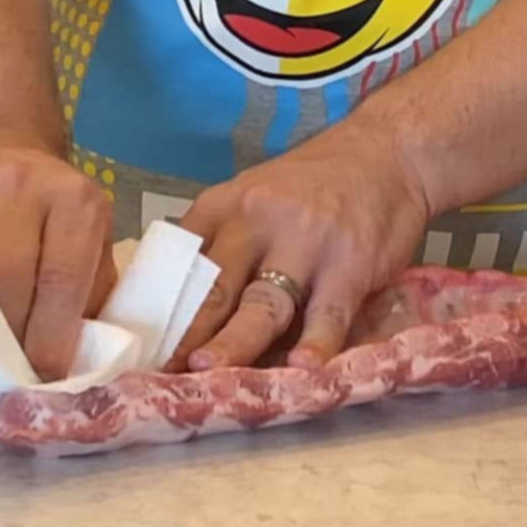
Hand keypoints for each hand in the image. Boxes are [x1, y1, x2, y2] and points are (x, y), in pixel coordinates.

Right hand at [0, 134, 116, 380]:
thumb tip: (88, 356)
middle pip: (8, 282)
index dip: (52, 337)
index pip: (62, 281)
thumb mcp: (87, 236)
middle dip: (10, 338)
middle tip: (11, 373)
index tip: (47, 376)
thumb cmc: (49, 209)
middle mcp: (23, 190)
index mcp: (76, 202)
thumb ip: (93, 289)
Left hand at [173, 118, 431, 370]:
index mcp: (222, 208)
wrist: (388, 153)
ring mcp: (305, 245)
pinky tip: (301, 369)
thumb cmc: (315, 185)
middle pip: (213, 289)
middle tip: (157, 373)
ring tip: (208, 372)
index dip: (155, 311)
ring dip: (233, 342)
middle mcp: (256, 223)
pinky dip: (315, 343)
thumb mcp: (255, 197)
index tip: (138, 351)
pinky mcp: (349, 266)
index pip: (178, 265)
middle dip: (184, 335)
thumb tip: (177, 309)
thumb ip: (222, 243)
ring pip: (262, 304)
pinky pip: (327, 313)